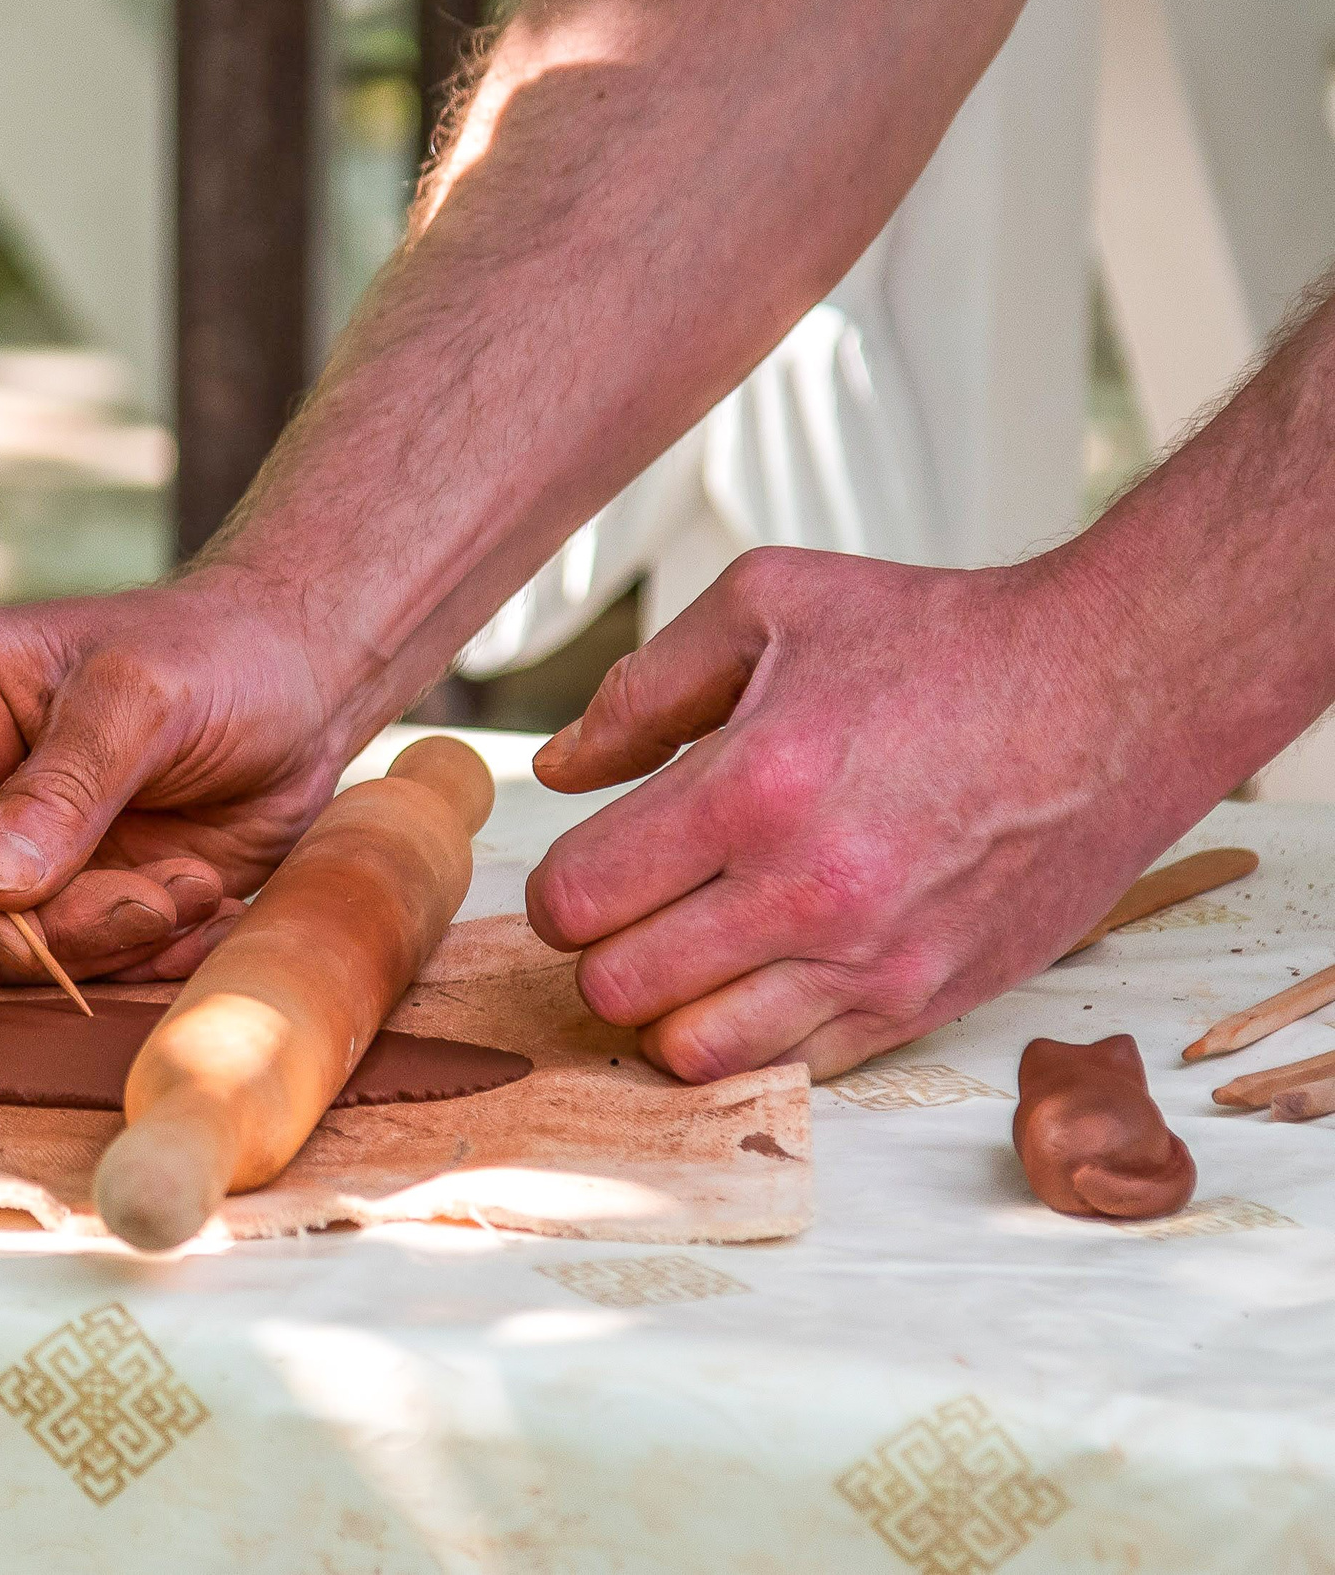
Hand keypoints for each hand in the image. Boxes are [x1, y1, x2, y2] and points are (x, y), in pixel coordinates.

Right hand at [0, 573, 354, 981]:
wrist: (301, 683)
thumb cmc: (219, 653)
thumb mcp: (147, 697)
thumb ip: (68, 786)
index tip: (31, 931)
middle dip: (55, 923)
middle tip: (164, 899)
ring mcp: (8, 838)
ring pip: (4, 943)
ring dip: (111, 942)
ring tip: (199, 888)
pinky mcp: (63, 889)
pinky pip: (68, 959)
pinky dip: (140, 955)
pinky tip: (205, 905)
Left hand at [525, 546, 1210, 1081]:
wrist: (1113, 692)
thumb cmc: (940, 640)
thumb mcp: (772, 606)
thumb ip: (643, 689)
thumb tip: (560, 768)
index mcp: (753, 789)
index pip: (576, 901)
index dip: (560, 889)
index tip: (590, 868)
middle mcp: (808, 892)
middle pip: (617, 989)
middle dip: (604, 950)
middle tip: (639, 907)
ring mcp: (871, 962)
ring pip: (694, 1050)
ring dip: (671, 1006)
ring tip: (697, 946)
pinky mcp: (925, 1003)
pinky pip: (791, 1065)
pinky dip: (757, 1032)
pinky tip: (769, 970)